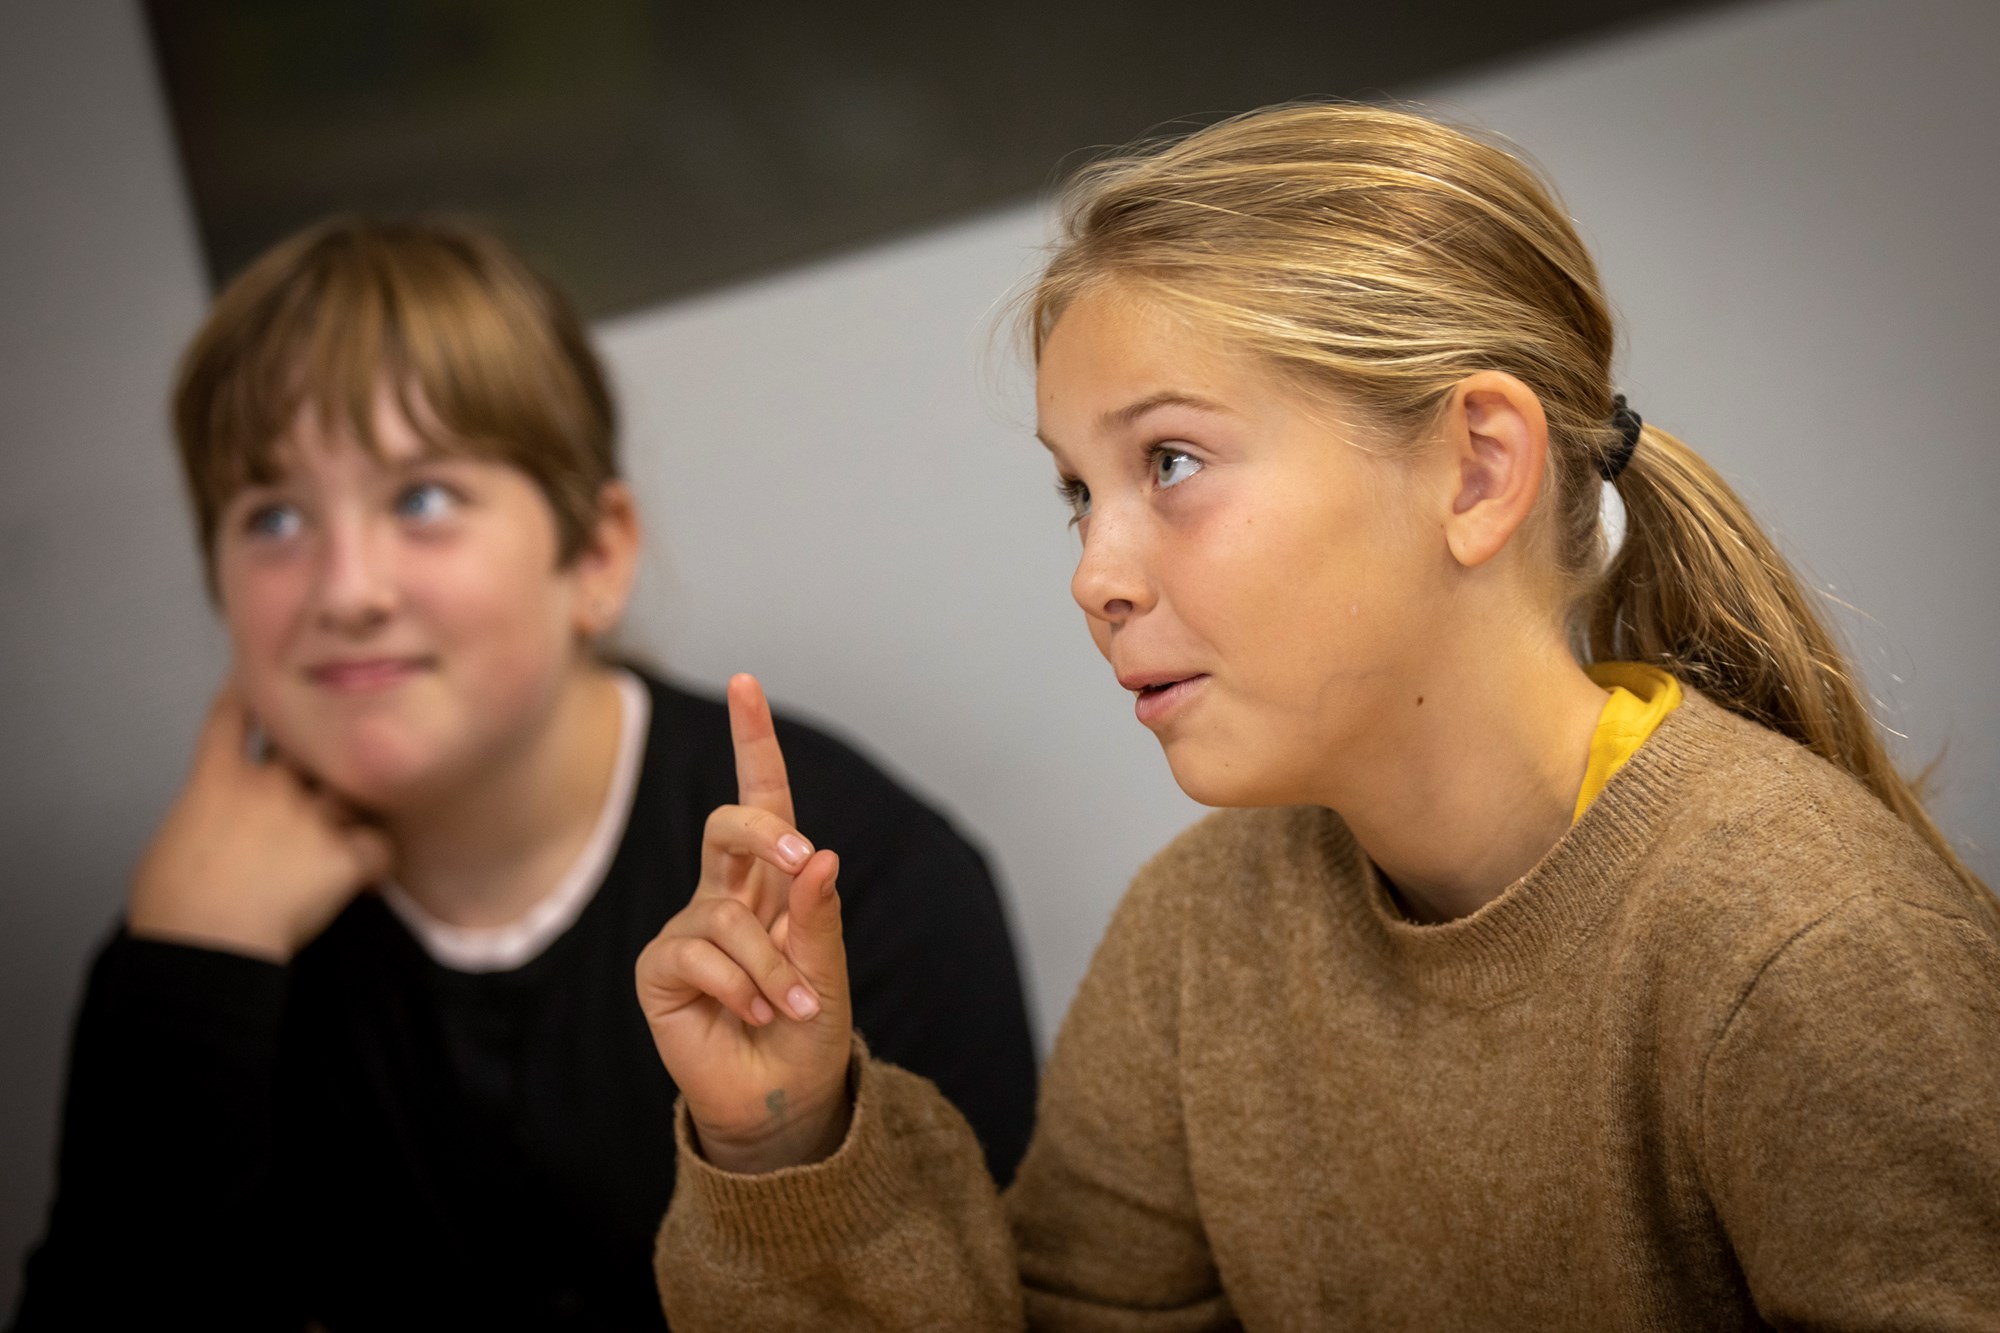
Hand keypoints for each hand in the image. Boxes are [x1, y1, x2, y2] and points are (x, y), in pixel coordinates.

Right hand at [127, 682, 391, 962]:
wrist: (204, 940)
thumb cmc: (170, 901)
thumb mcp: (175, 836)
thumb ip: (206, 810)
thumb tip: (222, 818)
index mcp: (217, 779)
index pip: (235, 713)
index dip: (251, 689)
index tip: (262, 678)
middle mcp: (271, 785)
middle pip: (309, 742)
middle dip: (321, 746)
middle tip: (329, 758)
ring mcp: (312, 815)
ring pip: (352, 787)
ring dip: (353, 804)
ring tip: (353, 823)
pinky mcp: (343, 852)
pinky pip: (378, 844)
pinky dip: (376, 859)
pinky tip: (367, 876)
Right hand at [635, 674, 852, 1173]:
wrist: (782, 1102)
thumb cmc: (809, 1034)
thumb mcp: (829, 971)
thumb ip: (819, 917)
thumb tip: (821, 856)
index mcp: (771, 884)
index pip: (762, 801)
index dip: (752, 742)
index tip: (746, 683)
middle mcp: (725, 896)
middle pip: (732, 824)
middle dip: (767, 831)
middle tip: (803, 863)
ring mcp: (689, 930)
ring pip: (729, 914)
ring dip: (773, 965)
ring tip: (793, 1008)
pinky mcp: (660, 969)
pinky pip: (698, 954)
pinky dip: (741, 987)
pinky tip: (755, 1016)